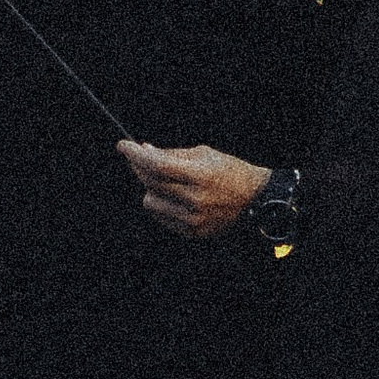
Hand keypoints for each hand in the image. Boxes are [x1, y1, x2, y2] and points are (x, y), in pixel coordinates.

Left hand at [117, 141, 270, 238]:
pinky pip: (161, 217)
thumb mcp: (204, 154)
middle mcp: (196, 200)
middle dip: (139, 167)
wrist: (255, 200)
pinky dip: (162, 204)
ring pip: (151, 202)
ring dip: (151, 189)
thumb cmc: (230, 171)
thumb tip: (143, 151)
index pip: (157, 165)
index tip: (123, 146)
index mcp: (201, 176)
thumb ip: (172, 154)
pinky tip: (174, 196)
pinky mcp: (193, 232)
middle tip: (138, 158)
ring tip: (166, 182)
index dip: (136, 155)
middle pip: (150, 183)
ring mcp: (193, 219)